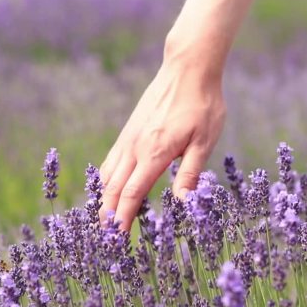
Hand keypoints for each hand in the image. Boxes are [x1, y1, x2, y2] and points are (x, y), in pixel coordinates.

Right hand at [99, 61, 225, 230]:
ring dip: (103, 199)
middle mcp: (135, 147)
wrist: (187, 68)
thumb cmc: (202, 104)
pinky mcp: (130, 130)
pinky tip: (107, 187)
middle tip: (104, 238)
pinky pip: (112, 160)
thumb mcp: (204, 142)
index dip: (123, 219)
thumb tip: (183, 205)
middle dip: (107, 215)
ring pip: (108, 174)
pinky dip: (106, 179)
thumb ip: (190, 174)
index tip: (117, 238)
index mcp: (154, 153)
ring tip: (102, 219)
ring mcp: (129, 137)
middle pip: (113, 188)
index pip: (131, 194)